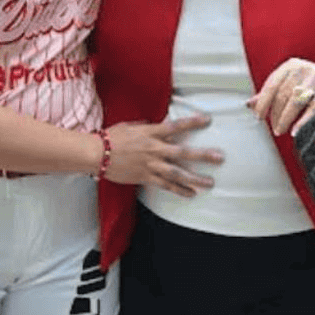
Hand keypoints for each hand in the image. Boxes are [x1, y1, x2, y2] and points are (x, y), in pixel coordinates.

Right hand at [103, 115, 222, 196]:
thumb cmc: (111, 137)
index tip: (208, 120)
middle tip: (219, 158)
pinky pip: (165, 185)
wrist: (94, 153)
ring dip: (194, 179)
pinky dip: (179, 190)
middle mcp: (154, 149)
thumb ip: (148, 126)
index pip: (176, 126)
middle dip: (202, 155)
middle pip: (182, 152)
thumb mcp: (131, 125)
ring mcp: (150, 165)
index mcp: (151, 133)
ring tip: (210, 183)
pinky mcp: (145, 177)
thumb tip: (157, 125)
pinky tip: (192, 194)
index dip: (192, 122)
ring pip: (176, 173)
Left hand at [249, 58, 314, 137]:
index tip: (258, 117)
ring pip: (295, 101)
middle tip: (275, 128)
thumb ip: (272, 92)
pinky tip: (297, 130)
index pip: (271, 85)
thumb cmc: (312, 84)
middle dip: (275, 115)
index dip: (262, 103)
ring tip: (282, 130)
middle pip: (282, 95)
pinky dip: (303, 121)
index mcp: (291, 66)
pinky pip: (313, 108)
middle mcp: (303, 69)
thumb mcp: (292, 82)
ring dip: (286, 119)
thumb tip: (250, 104)